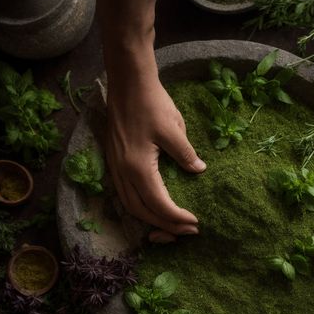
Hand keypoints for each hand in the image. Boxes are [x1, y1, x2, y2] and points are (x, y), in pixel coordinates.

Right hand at [105, 67, 205, 242]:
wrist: (127, 82)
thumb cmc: (152, 103)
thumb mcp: (174, 129)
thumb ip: (186, 154)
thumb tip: (199, 171)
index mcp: (138, 167)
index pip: (159, 203)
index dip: (176, 217)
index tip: (195, 222)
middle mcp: (122, 172)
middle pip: (142, 211)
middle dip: (165, 225)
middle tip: (187, 231)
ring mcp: (115, 168)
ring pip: (131, 205)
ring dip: (151, 219)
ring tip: (171, 226)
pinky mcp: (114, 162)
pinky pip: (125, 194)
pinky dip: (140, 207)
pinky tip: (152, 207)